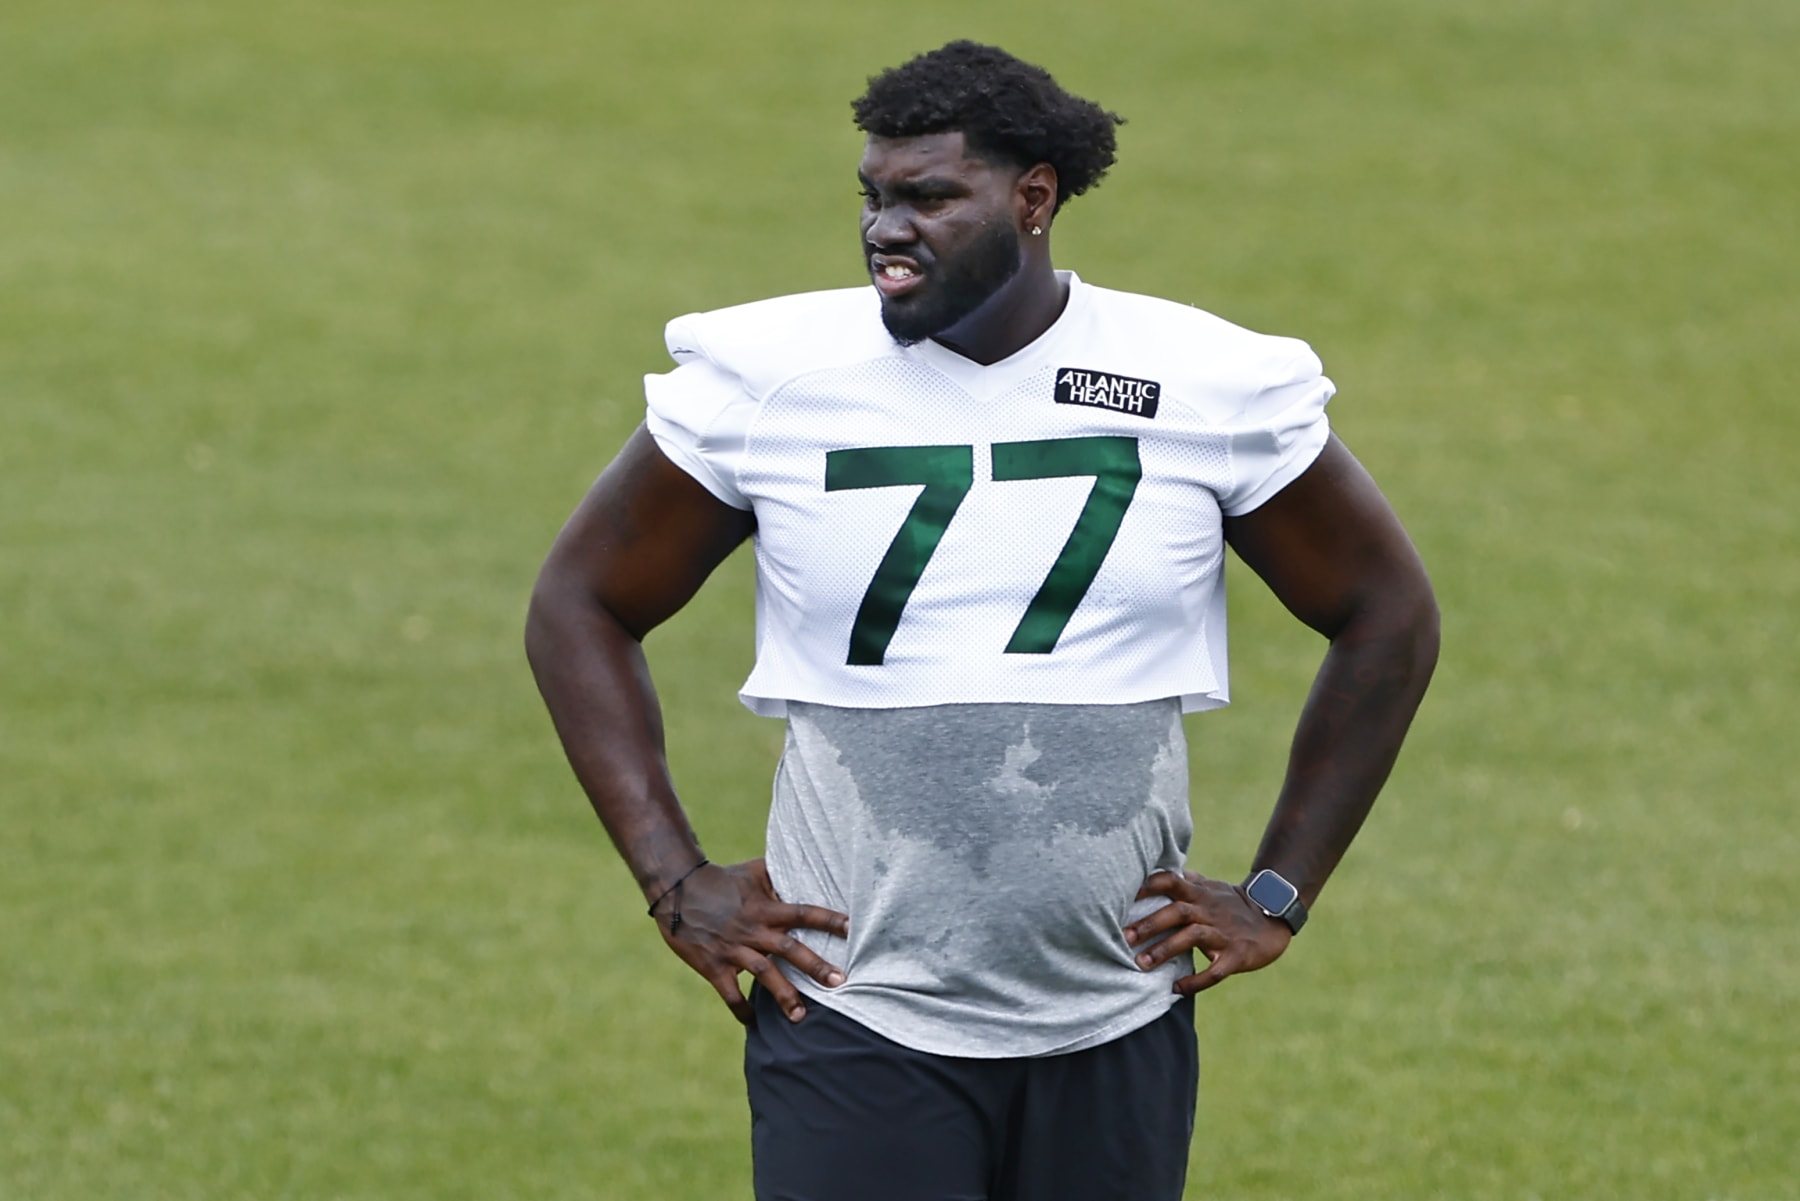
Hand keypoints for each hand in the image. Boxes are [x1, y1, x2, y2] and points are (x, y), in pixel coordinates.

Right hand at [653, 858, 849, 1025]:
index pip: (802, 913)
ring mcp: (732, 949)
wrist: (678, 889)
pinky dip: (742, 1010)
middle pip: (788, 949)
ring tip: (801, 1017)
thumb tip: (809, 868)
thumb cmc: (721, 879)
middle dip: (815, 966)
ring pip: (763, 974)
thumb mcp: (754, 871)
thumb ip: (780, 876)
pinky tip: (754, 1024)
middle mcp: (752, 929)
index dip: (827, 919)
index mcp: (765, 907)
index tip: (852, 929)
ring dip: (783, 995)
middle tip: (840, 982)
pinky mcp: (713, 965)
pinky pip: (730, 993)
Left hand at [1124, 870, 1291, 994]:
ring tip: (1141, 964)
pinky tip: (1176, 989)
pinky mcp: (1236, 955)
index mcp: (1199, 893)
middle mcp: (1209, 910)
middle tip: (1124, 938)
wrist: (1273, 917)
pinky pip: (1215, 971)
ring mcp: (1223, 933)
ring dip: (1165, 950)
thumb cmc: (1232, 903)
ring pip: (1191, 937)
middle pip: (1176, 912)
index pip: (1170, 881)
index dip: (1147, 885)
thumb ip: (1185, 881)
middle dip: (1149, 924)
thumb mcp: (1210, 887)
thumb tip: (1157, 871)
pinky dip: (1195, 981)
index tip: (1121, 896)